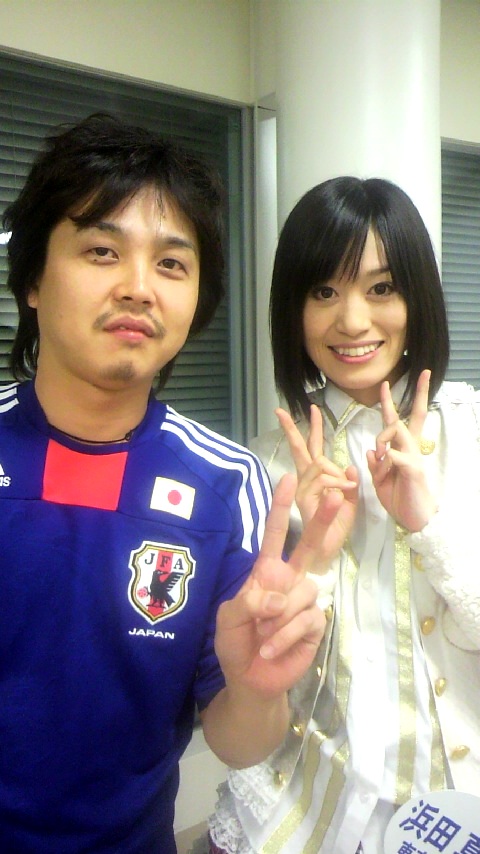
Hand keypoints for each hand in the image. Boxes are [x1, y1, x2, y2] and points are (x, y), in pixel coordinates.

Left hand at [214, 473, 345, 699]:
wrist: (250, 680)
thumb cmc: (236, 642)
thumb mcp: (228, 617)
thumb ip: (247, 600)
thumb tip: (278, 596)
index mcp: (266, 572)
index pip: (275, 535)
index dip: (280, 508)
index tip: (287, 478)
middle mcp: (289, 581)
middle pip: (310, 546)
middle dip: (321, 520)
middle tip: (336, 495)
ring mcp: (305, 602)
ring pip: (302, 592)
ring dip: (278, 618)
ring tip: (262, 639)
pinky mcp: (315, 625)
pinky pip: (306, 620)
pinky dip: (285, 636)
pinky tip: (271, 650)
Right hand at [276, 405, 357, 564]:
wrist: (327, 554)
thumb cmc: (336, 529)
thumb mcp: (350, 503)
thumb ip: (350, 484)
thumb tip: (350, 466)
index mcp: (316, 480)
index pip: (313, 448)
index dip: (313, 428)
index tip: (312, 409)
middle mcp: (305, 482)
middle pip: (300, 449)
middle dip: (293, 428)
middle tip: (279, 411)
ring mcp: (301, 490)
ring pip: (320, 464)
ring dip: (338, 476)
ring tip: (345, 494)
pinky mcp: (303, 500)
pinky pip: (323, 481)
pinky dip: (337, 486)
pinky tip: (341, 496)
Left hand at [366, 369, 436, 531]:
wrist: (414, 518)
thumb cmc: (398, 497)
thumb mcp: (379, 479)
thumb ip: (375, 463)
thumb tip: (370, 450)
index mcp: (400, 450)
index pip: (397, 421)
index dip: (390, 402)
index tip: (386, 383)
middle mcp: (410, 449)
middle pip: (409, 417)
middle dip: (414, 395)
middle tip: (417, 375)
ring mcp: (413, 457)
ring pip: (397, 431)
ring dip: (382, 438)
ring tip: (378, 454)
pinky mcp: (412, 469)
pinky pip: (394, 456)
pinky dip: (384, 462)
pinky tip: (382, 472)